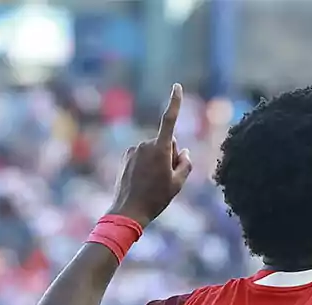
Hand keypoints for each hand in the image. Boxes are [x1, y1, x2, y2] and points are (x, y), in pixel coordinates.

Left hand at [109, 83, 193, 226]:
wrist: (128, 211)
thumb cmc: (156, 198)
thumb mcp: (178, 183)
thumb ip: (185, 163)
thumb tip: (183, 151)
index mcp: (160, 148)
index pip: (170, 120)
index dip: (175, 102)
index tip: (177, 87)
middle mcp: (145, 144)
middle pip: (166, 143)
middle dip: (169, 155)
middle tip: (165, 178)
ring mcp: (134, 149)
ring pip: (153, 150)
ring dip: (157, 161)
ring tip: (152, 183)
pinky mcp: (126, 155)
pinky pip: (142, 155)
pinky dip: (145, 164)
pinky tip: (142, 180)